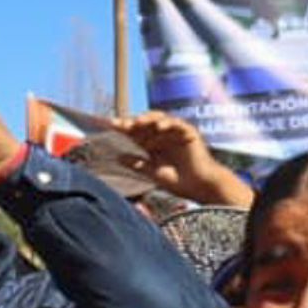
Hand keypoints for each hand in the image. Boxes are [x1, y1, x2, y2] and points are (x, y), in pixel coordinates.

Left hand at [109, 111, 252, 207]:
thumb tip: (117, 158)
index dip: (122, 129)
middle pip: (145, 124)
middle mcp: (163, 137)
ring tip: (137, 123)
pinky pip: (177, 124)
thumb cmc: (179, 182)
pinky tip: (159, 127)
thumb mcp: (153, 172)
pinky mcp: (189, 132)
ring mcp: (176, 133)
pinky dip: (168, 124)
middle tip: (120, 124)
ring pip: (160, 120)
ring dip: (148, 120)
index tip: (107, 126)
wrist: (200, 187)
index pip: (135, 134)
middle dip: (132, 123)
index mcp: (153, 145)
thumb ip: (137, 164)